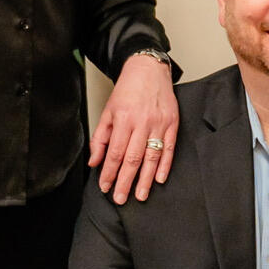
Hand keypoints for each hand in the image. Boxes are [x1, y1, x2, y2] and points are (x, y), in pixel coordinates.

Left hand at [91, 53, 180, 202]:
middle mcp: (142, 122)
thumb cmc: (127, 90)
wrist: (148, 70)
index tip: (106, 186)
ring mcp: (159, 123)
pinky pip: (169, 148)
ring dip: (146, 179)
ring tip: (140, 195)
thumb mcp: (108, 111)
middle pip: (133, 158)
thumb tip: (95, 162)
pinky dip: (165, 165)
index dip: (110, 173)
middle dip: (126, 181)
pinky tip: (160, 178)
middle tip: (121, 198)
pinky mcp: (172, 122)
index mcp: (124, 119)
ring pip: (152, 156)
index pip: (115, 153)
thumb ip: (100, 138)